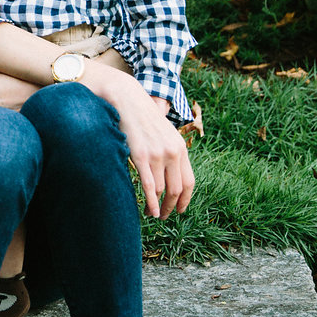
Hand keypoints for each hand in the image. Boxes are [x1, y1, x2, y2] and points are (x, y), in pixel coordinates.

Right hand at [84, 64, 193, 219]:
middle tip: (165, 216)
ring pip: (163, 190)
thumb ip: (169, 151)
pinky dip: (151, 201)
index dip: (186, 200)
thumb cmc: (142, 117)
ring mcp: (158, 154)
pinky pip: (149, 185)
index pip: (189, 182)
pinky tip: (149, 211)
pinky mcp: (141, 155)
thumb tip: (168, 174)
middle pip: (178, 189)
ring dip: (158, 206)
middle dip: (172, 207)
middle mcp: (173, 152)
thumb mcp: (163, 133)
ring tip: (151, 213)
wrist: (127, 99)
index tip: (180, 210)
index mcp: (181, 148)